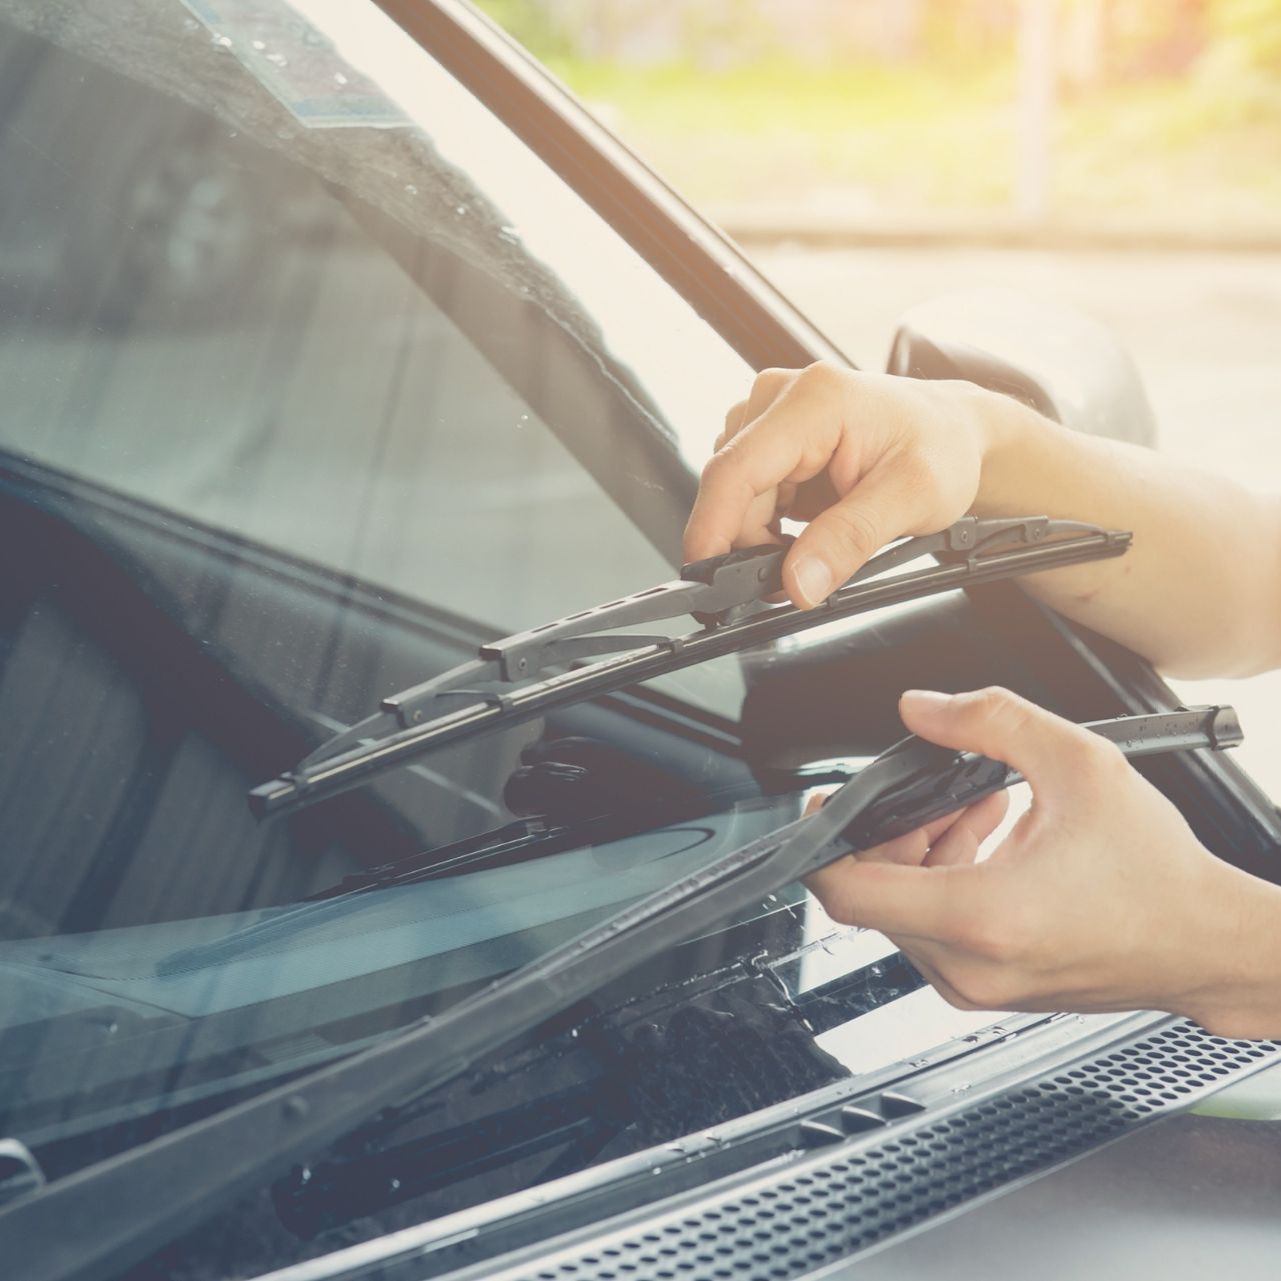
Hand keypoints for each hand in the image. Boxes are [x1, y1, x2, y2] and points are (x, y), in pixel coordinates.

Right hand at [683, 362, 1001, 607]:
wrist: (955, 433)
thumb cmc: (942, 448)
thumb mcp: (912, 499)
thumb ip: (850, 541)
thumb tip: (798, 582)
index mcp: (816, 400)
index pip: (736, 469)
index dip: (712, 528)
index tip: (706, 575)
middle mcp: (783, 397)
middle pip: (733, 490)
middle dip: (753, 543)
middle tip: (800, 575)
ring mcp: (771, 415)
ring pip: (736, 497)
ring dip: (763, 533)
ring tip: (819, 539)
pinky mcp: (770, 437)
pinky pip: (748, 493)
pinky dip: (769, 523)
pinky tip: (808, 524)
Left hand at [804, 687, 1262, 1031]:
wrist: (1207, 945)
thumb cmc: (1158, 876)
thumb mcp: (1077, 764)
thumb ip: (989, 720)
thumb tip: (923, 708)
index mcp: (979, 917)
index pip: (848, 893)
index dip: (818, 844)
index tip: (820, 810)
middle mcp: (968, 964)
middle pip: (873, 893)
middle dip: (891, 831)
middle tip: (934, 793)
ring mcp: (977, 986)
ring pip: (902, 911)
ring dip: (921, 851)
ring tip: (976, 808)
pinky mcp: (989, 991)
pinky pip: (934, 931)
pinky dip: (944, 881)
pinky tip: (989, 840)